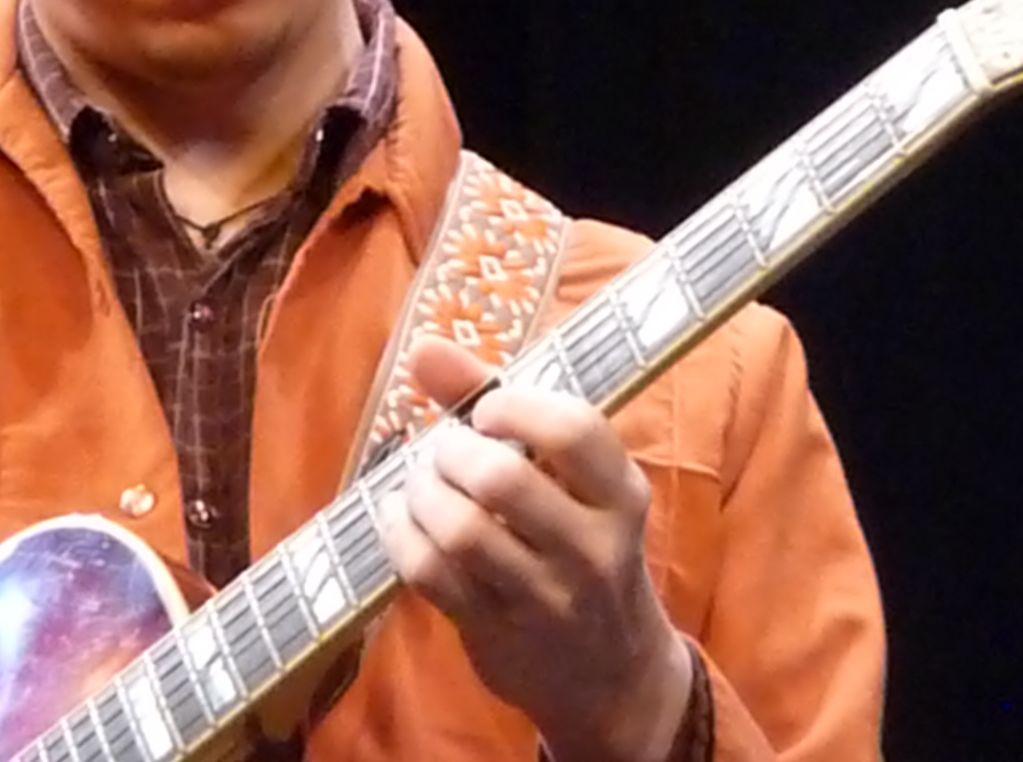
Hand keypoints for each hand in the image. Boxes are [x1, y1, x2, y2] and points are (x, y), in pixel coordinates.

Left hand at [374, 335, 693, 761]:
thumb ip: (494, 400)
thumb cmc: (581, 546)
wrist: (613, 677)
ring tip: (420, 485)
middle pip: (502, 479)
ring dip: (421, 493)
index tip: (486, 411)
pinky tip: (402, 520)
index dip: (515, 405)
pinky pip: (429, 573)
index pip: (575, 429)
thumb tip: (421, 345)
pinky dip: (399, 534)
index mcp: (622, 496)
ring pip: (461, 530)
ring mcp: (545, 599)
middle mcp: (593, 549)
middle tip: (444, 452)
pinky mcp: (496, 635)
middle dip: (452, 452)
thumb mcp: (571, 481)